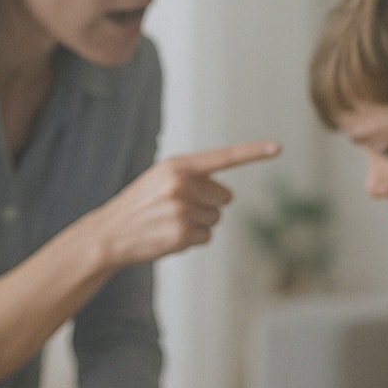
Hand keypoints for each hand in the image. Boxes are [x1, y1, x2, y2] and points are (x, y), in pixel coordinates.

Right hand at [91, 141, 280, 269]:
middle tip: (177, 209)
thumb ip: (192, 178)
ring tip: (169, 223)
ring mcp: (183, 209)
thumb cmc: (140, 206)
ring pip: (216, 219)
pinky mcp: (183, 233)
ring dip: (199, 224)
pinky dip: (192, 240)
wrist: (109, 234)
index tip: (277, 147)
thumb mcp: (161, 179)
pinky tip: (169, 236)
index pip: (223, 157)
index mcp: (178, 166)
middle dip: (208, 205)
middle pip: (225, 198)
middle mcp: (182, 183)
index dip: (253, 152)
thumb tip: (227, 195)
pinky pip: (206, 237)